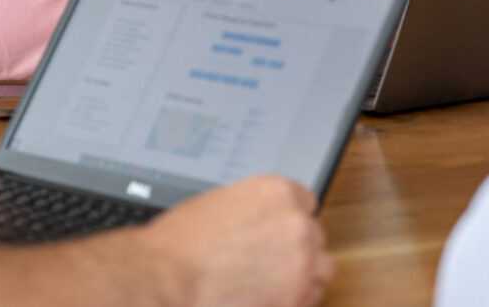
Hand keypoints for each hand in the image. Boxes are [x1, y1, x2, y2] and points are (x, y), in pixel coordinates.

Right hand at [140, 176, 332, 306]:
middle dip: (296, 249)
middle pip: (314, 236)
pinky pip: (309, 299)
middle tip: (268, 262)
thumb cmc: (180, 245)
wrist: (167, 280)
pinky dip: (293, 300)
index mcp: (278, 192)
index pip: (306, 202)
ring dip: (302, 276)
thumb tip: (260, 225)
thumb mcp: (219, 205)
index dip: (287, 220)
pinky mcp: (297, 298)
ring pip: (321, 269)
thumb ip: (252, 211)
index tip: (277, 233)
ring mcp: (302, 263)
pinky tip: (266, 300)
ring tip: (271, 285)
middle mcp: (297, 224)